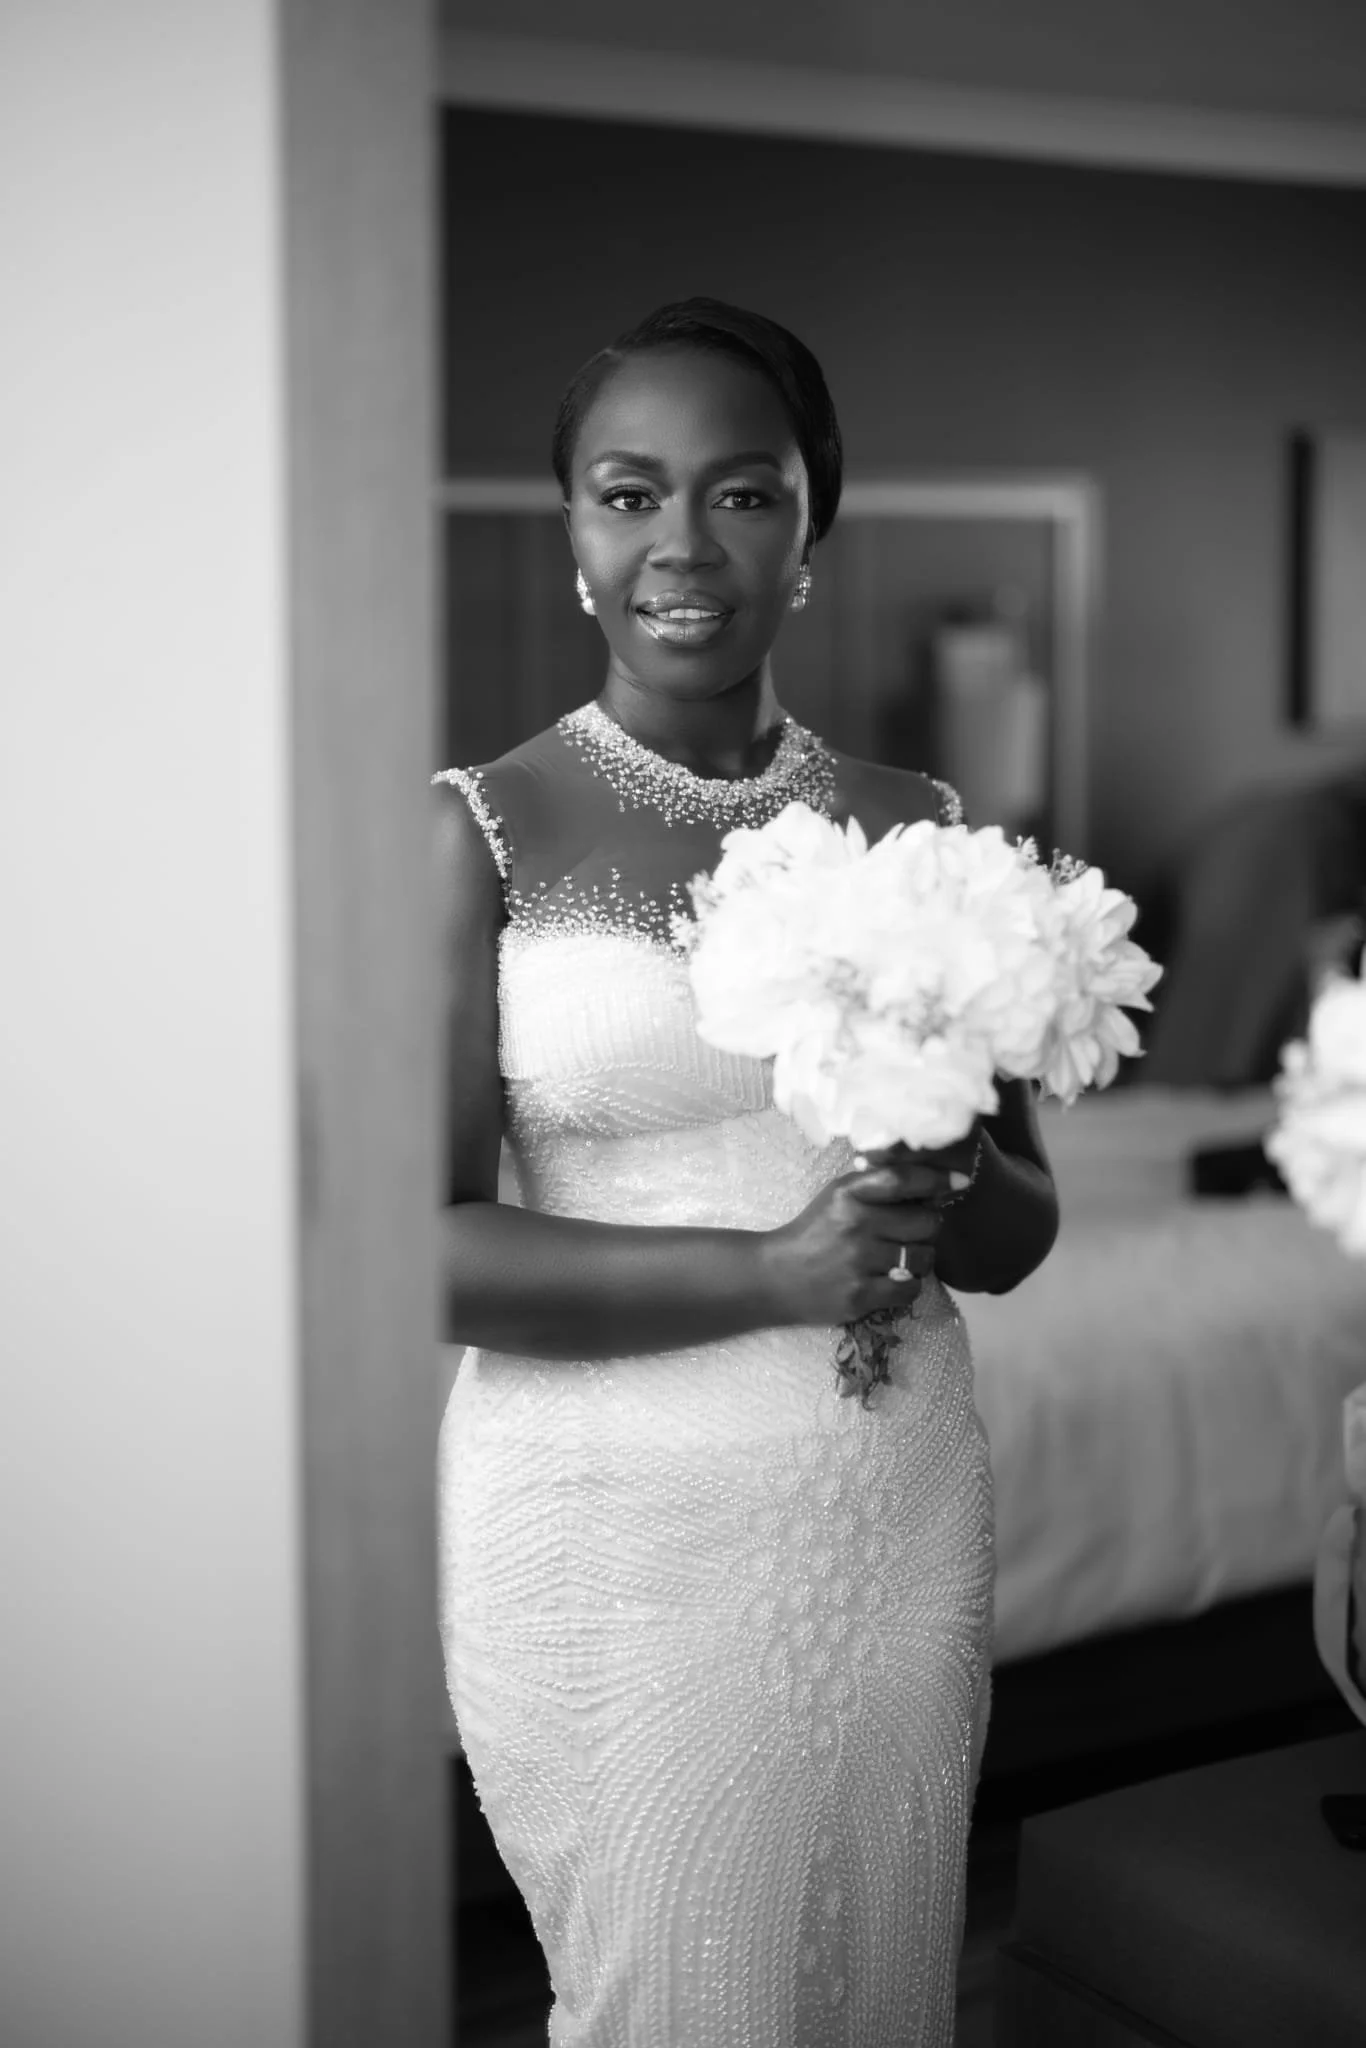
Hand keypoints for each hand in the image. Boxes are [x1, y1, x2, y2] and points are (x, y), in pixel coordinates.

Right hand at [758, 1136, 976, 1328]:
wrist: (774, 1277)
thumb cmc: (814, 1231)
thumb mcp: (837, 1196)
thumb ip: (877, 1186)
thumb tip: (933, 1181)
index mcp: (849, 1193)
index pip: (903, 1179)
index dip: (938, 1177)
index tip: (960, 1180)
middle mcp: (856, 1224)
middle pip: (926, 1222)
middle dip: (928, 1228)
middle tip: (913, 1233)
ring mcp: (859, 1262)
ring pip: (923, 1258)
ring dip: (920, 1259)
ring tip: (901, 1259)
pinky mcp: (861, 1295)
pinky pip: (910, 1289)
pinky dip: (909, 1286)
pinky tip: (892, 1281)